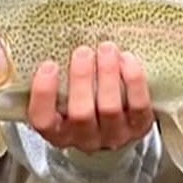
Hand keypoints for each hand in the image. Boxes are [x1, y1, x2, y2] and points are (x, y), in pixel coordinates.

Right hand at [28, 43, 154, 153]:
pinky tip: (127, 59)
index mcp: (58, 132)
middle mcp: (85, 139)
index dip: (43, 94)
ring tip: (106, 49)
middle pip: (81, 114)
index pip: (43, 121)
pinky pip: (138, 105)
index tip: (48, 65)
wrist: (120, 122)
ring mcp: (114, 135)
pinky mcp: (139, 127)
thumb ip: (58, 79)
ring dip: (107, 74)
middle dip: (81, 79)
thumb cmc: (84, 100)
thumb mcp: (64, 96)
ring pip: (109, 109)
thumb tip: (52, 42)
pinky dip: (133, 80)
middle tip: (83, 51)